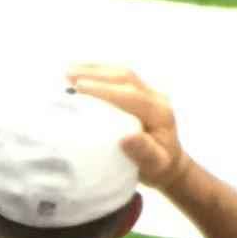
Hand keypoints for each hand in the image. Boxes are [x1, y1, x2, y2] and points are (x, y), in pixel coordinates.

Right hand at [65, 63, 184, 186]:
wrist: (170, 164)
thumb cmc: (159, 167)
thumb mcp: (155, 165)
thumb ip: (144, 152)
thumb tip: (126, 138)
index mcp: (159, 112)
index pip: (131, 95)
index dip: (105, 90)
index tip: (79, 86)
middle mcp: (156, 97)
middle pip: (125, 78)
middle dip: (95, 74)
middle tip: (66, 75)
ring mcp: (149, 93)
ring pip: (122, 75)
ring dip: (95, 70)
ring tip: (67, 71)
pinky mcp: (141, 94)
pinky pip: (119, 79)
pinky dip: (98, 74)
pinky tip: (80, 74)